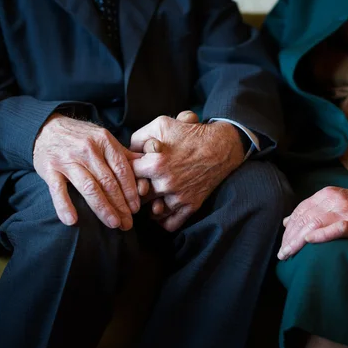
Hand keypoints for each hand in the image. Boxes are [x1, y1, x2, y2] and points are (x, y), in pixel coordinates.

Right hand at [33, 113, 141, 229]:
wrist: (46, 128)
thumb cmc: (81, 137)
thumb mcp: (104, 139)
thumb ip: (124, 154)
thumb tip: (149, 164)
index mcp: (105, 142)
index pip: (122, 170)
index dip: (131, 191)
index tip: (136, 209)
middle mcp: (88, 150)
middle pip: (108, 182)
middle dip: (120, 205)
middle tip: (127, 223)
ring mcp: (67, 159)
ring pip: (89, 188)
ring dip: (102, 208)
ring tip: (113, 224)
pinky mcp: (49, 169)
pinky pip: (58, 190)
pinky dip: (64, 206)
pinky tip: (72, 221)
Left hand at [131, 114, 244, 231]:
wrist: (221, 146)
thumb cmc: (190, 133)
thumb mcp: (161, 124)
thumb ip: (138, 137)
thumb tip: (127, 152)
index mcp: (156, 164)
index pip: (128, 176)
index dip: (128, 173)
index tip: (133, 170)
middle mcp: (166, 183)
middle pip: (138, 196)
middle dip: (138, 190)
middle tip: (141, 185)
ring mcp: (179, 197)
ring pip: (152, 212)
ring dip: (150, 206)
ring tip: (151, 198)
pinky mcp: (191, 206)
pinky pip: (170, 223)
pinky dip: (163, 220)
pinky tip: (162, 210)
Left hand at [278, 187, 347, 259]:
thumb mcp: (335, 203)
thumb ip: (312, 210)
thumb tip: (286, 221)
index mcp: (327, 194)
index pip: (300, 211)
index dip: (289, 228)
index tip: (282, 243)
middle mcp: (333, 200)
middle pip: (304, 218)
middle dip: (289, 237)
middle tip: (282, 254)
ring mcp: (344, 211)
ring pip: (314, 223)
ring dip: (297, 240)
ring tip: (288, 254)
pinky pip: (335, 229)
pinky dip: (320, 235)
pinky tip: (309, 241)